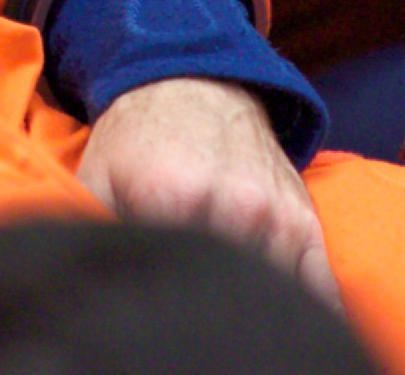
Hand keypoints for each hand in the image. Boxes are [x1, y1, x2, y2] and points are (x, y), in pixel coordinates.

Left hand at [75, 75, 339, 306]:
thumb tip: (86, 283)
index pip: (171, 280)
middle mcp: (232, 206)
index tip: (155, 303)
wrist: (197, 83)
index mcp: (171, 197)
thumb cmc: (139, 138)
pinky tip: (286, 321)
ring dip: (250, 306)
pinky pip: (318, 283)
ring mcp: (273, 215)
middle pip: (222, 293)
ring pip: (268, 294)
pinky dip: (308, 308)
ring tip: (223, 311)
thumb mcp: (97, 176)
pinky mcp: (303, 219)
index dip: (160, 302)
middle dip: (203, 309)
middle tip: (184, 309)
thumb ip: (87, 228)